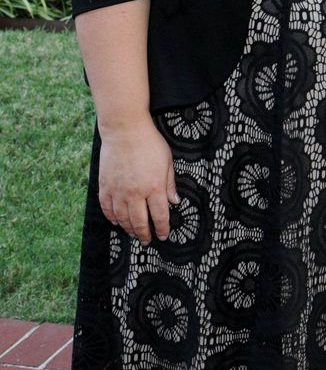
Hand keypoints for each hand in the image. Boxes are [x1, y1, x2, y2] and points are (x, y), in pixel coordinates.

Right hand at [98, 119, 177, 243]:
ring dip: (128, 229)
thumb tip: (175, 203)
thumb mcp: (167, 161)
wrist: (125, 129)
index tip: (163, 235)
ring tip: (133, 233)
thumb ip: (170, 184)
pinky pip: (107, 208)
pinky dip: (111, 217)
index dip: (162, 229)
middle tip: (147, 240)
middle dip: (144, 234)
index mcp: (154, 187)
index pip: (159, 216)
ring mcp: (118, 191)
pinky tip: (116, 221)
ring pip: (122, 219)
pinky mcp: (105, 186)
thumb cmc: (150, 143)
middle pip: (139, 222)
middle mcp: (135, 193)